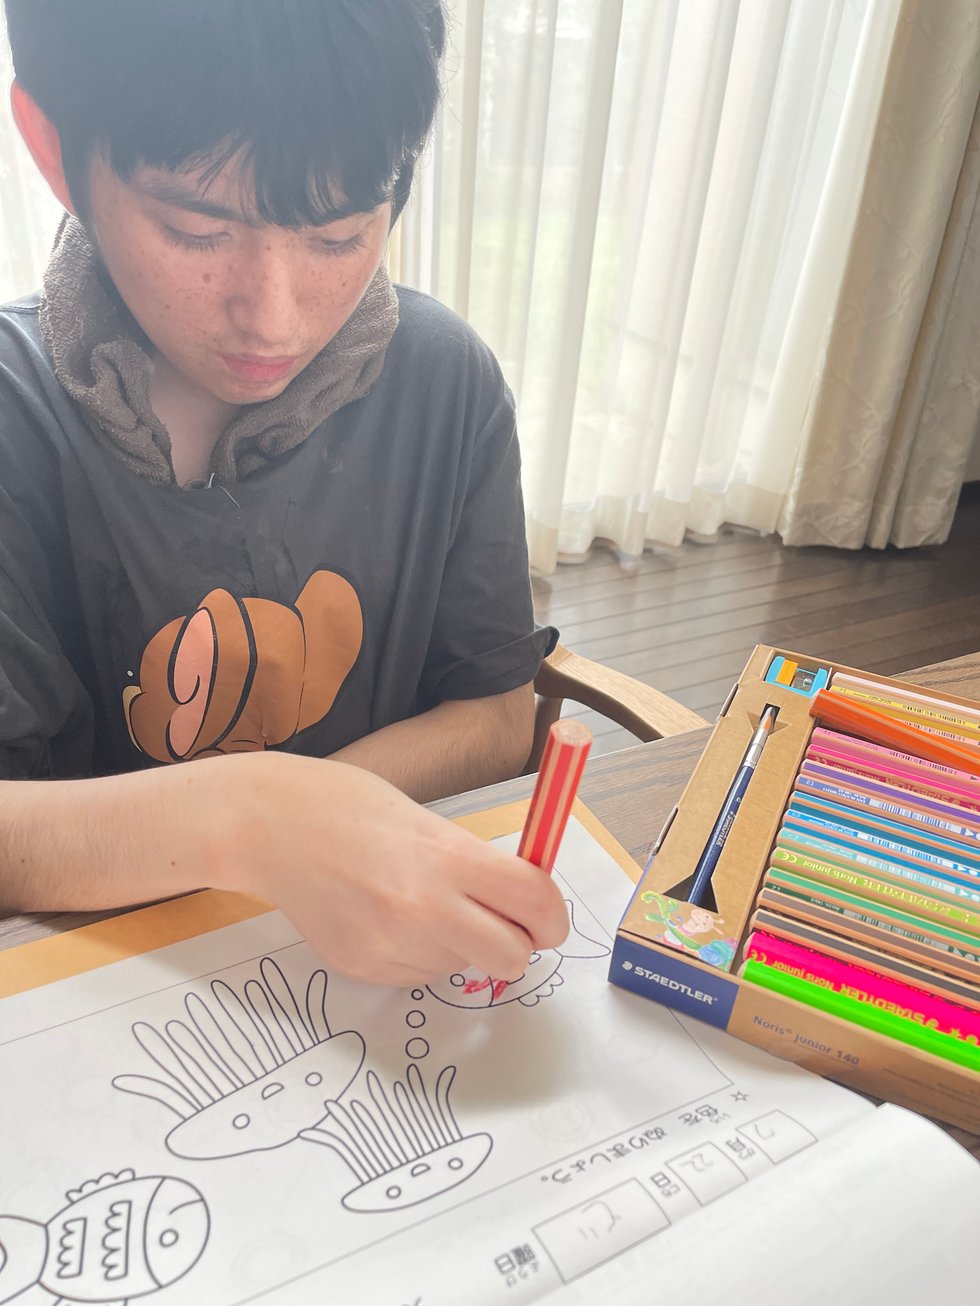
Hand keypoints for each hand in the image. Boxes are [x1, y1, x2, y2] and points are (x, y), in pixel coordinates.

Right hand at [216, 753, 570, 986]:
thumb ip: (476, 864)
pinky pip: (418, 975)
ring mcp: (388, 943)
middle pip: (511, 955)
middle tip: (504, 924)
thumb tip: (526, 903)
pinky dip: (419, 954)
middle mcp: (421, 906)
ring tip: (418, 903)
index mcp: (445, 857)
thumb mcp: (428, 820)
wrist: (269, 825)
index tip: (551, 921)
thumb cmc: (352, 807)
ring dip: (461, 946)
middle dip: (518, 944)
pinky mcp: (360, 967)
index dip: (554, 917)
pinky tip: (386, 918)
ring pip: (462, 967)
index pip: (533, 901)